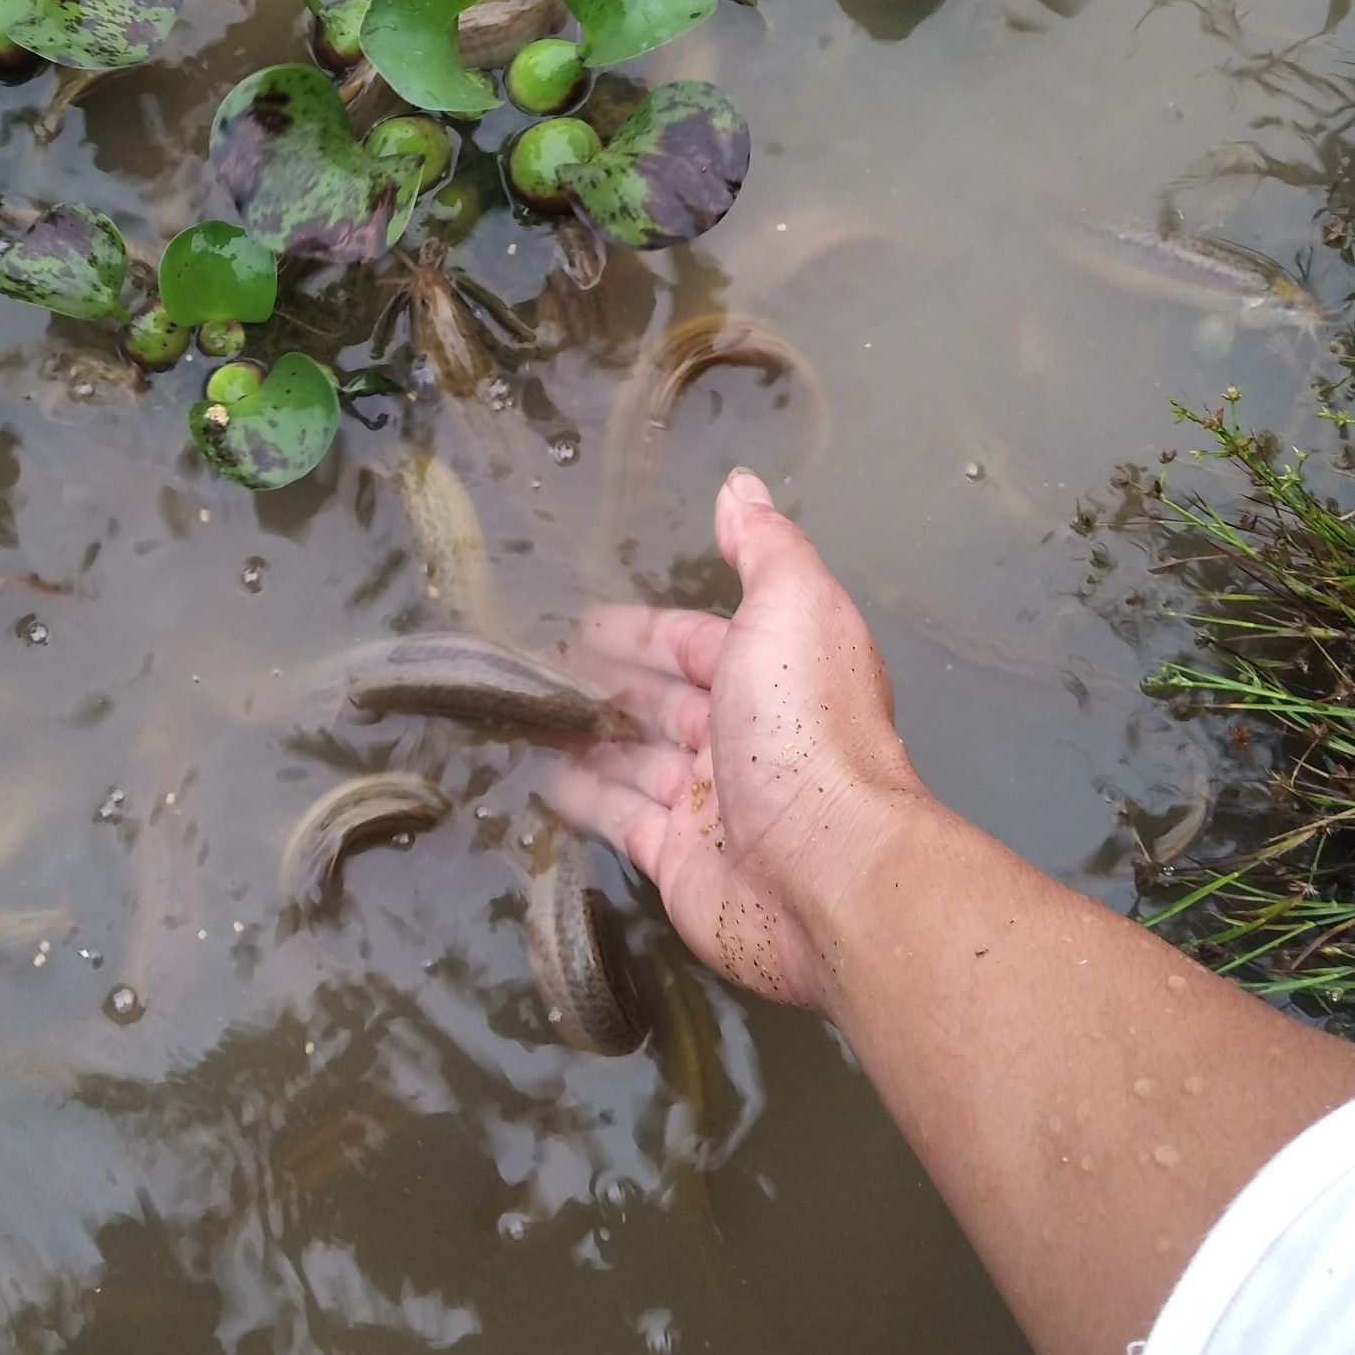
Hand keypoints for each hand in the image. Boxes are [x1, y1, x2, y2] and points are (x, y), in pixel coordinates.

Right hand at [552, 470, 932, 1013]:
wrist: (828, 868)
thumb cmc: (810, 726)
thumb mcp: (792, 604)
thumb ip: (763, 546)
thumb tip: (741, 487)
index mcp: (776, 671)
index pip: (697, 640)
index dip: (643, 628)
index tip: (582, 617)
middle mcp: (747, 734)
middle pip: (665, 699)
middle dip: (609, 679)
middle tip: (540, 663)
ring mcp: (711, 801)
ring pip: (636, 757)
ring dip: (589, 734)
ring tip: (527, 713)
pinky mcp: (679, 859)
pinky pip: (620, 818)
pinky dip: (583, 796)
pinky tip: (545, 776)